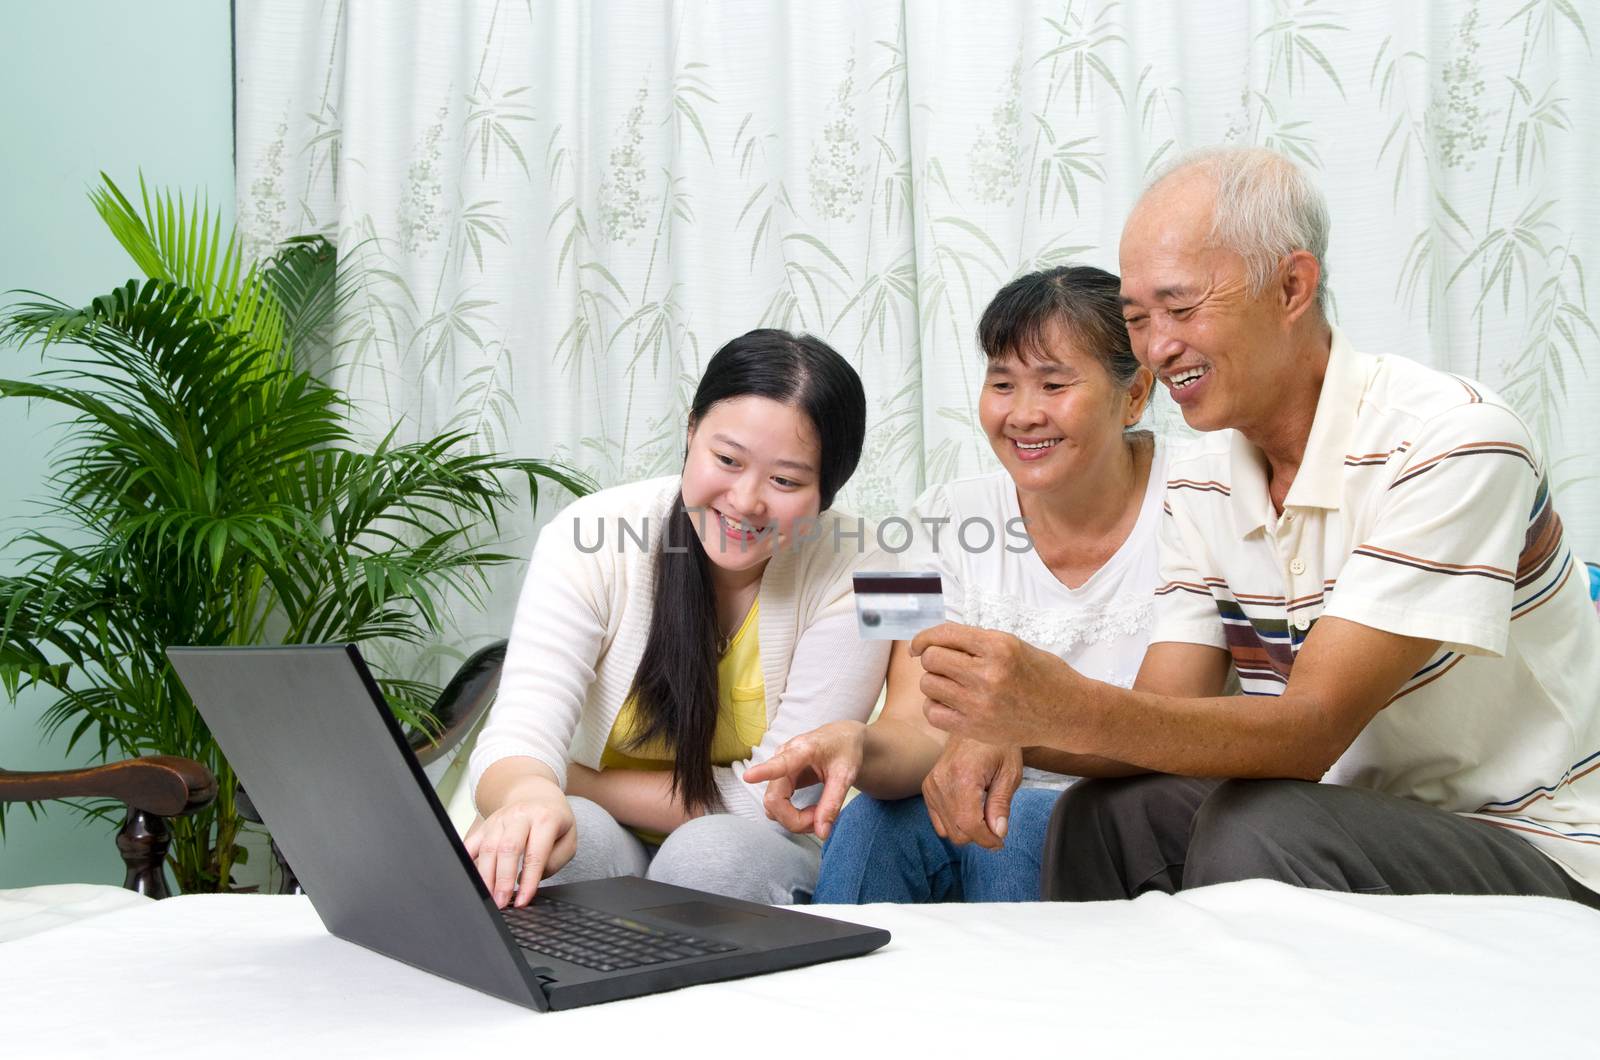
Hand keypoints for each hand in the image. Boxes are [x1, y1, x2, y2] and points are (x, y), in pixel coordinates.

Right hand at [462, 775, 576, 908]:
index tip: (523, 900)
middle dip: (503, 879)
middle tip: (501, 903)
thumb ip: (554, 861)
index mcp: (545, 818)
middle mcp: (520, 816)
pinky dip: (467, 862)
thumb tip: (527, 881)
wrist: (537, 796)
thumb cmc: (554, 823)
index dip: (529, 880)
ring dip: (486, 877)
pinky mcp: (484, 825)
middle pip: (508, 848)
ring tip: (488, 898)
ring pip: (488, 848)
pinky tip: (469, 879)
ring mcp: (499, 819)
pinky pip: (470, 844)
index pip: (535, 853)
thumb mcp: (569, 840)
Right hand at [742, 720, 865, 839]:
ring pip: (773, 806)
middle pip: (774, 800)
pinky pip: (777, 806)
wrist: (842, 738)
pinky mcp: (779, 780)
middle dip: (796, 820)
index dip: (763, 771)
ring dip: (795, 820)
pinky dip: (793, 817)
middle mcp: (783, 758)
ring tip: (820, 814)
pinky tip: (812, 812)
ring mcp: (779, 770)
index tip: (749, 776)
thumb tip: (822, 833)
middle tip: (822, 820)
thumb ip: (833, 803)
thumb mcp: (846, 775)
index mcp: (803, 750)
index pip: (781, 763)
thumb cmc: (845, 750)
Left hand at [910, 622, 1083, 746]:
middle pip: (932, 659)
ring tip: (950, 684)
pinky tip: (950, 703)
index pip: (945, 634)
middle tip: (945, 665)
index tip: (918, 645)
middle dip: (932, 658)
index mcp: (999, 646)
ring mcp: (980, 704)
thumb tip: (933, 641)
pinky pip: (933, 713)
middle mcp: (988, 674)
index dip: (924, 637)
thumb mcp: (1013, 645)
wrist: (1068, 712)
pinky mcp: (976, 728)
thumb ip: (975, 642)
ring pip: (929, 684)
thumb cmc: (1042, 674)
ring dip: (934, 682)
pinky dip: (935, 706)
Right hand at [921, 737, 1021, 849]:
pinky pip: (938, 820)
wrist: (975, 719)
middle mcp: (942, 781)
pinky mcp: (928, 786)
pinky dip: (954, 822)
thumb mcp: (1009, 772)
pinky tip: (969, 809)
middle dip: (979, 836)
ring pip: (947, 829)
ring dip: (967, 830)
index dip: (987, 840)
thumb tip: (997, 833)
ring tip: (984, 813)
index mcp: (963, 777)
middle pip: (957, 831)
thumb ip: (1001, 804)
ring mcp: (932, 784)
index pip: (970, 825)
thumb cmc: (997, 742)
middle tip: (996, 826)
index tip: (1000, 842)